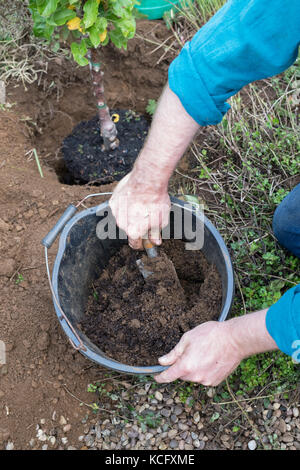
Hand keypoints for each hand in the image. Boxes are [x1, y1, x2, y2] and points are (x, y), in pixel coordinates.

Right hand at [109, 170, 170, 249]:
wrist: (148, 180)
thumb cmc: (156, 199)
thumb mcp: (162, 220)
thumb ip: (156, 233)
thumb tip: (155, 241)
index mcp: (133, 231)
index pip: (134, 244)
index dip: (141, 244)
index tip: (144, 242)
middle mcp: (122, 224)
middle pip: (129, 229)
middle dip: (136, 226)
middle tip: (146, 217)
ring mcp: (116, 212)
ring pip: (123, 218)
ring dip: (130, 215)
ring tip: (141, 205)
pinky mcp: (113, 201)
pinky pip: (119, 207)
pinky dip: (125, 205)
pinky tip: (134, 199)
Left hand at [155, 309, 277, 384]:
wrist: (235, 340)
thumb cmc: (211, 335)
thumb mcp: (188, 339)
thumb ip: (173, 353)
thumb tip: (162, 361)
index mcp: (185, 366)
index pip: (168, 376)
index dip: (160, 377)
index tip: (156, 377)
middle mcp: (195, 377)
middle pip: (182, 374)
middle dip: (182, 365)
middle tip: (191, 351)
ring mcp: (206, 381)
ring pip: (194, 376)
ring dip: (194, 368)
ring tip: (204, 353)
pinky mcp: (216, 381)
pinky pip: (204, 377)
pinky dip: (204, 371)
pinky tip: (211, 359)